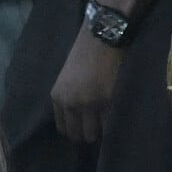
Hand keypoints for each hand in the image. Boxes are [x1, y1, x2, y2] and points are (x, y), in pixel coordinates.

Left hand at [51, 26, 122, 142]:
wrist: (102, 36)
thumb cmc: (85, 53)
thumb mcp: (67, 78)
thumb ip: (68, 98)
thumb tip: (77, 120)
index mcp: (58, 97)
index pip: (63, 128)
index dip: (74, 130)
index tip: (83, 128)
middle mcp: (71, 104)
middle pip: (77, 135)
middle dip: (86, 134)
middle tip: (96, 129)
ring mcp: (89, 105)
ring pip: (92, 135)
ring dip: (99, 132)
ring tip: (105, 124)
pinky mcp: (108, 102)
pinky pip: (108, 125)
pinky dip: (111, 124)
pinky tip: (113, 117)